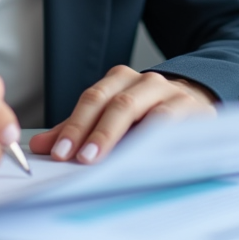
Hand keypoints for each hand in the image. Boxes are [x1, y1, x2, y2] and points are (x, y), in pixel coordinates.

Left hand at [29, 66, 215, 163]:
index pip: (92, 100)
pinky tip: (144, 156)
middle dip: (96, 132)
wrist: (198, 99)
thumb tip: (40, 145)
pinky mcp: (195, 111)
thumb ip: (78, 130)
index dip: (74, 125)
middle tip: (80, 158)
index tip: (60, 152)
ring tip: (108, 159)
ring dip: (125, 136)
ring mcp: (171, 94)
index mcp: (119, 80)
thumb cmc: (147, 113)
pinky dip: (157, 139)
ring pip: (146, 113)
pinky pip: (174, 124)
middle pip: (116, 104)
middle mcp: (144, 82)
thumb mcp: (112, 117)